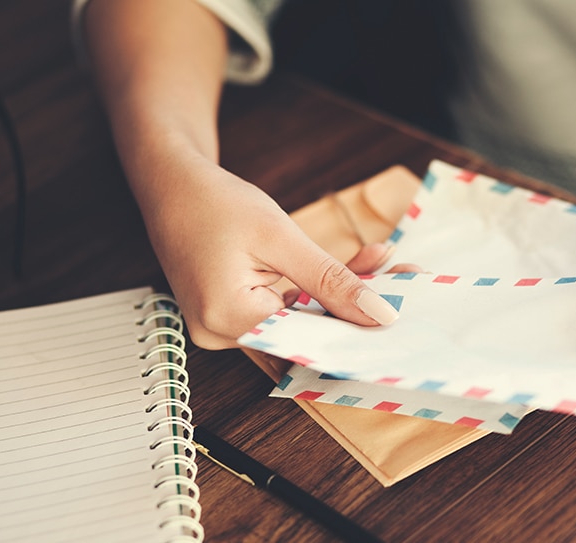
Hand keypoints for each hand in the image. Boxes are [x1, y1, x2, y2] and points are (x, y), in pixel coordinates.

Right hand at [145, 158, 399, 349]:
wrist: (171, 186)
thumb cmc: (215, 202)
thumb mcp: (281, 237)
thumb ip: (331, 281)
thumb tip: (379, 315)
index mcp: (227, 318)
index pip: (308, 340)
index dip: (357, 330)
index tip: (399, 318)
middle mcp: (222, 334)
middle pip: (307, 332)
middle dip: (356, 305)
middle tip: (404, 281)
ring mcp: (224, 328)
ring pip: (301, 321)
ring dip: (341, 293)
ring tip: (384, 265)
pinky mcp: (232, 316)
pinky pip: (285, 311)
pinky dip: (317, 291)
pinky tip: (354, 267)